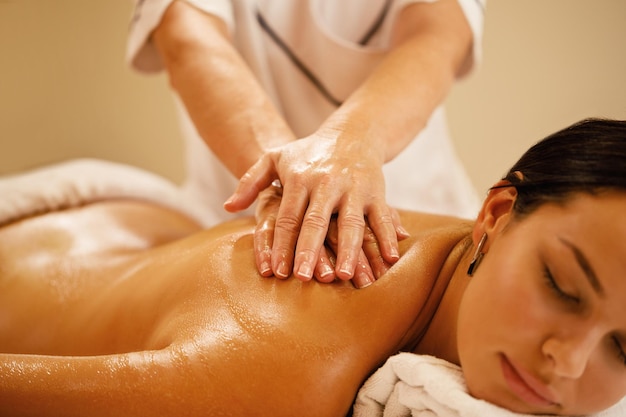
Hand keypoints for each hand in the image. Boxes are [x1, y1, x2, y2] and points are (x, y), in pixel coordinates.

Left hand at [224, 133, 408, 280]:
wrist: (352, 133)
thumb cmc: (308, 153)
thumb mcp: (275, 158)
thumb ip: (250, 181)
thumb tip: (227, 207)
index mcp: (300, 179)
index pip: (288, 217)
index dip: (282, 245)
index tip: (276, 271)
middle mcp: (327, 184)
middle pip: (316, 222)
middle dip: (309, 251)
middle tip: (303, 278)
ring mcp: (354, 188)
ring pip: (351, 223)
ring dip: (350, 250)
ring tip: (346, 276)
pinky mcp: (377, 192)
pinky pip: (382, 217)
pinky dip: (387, 237)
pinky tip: (389, 259)